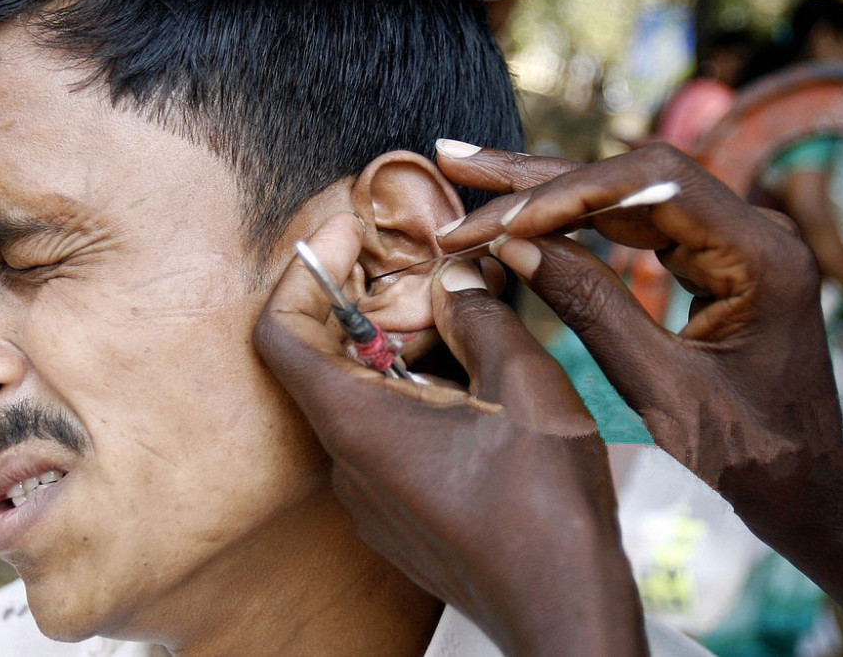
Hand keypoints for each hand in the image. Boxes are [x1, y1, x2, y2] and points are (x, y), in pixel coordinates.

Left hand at [254, 213, 646, 654]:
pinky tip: (463, 381)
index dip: (303, 272)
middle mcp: (345, 462)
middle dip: (359, 302)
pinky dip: (403, 392)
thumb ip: (479, 319)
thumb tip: (452, 280)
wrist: (563, 611)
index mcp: (358, 425)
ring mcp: (366, 495)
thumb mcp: (526, 388)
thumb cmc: (547, 507)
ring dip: (391, 348)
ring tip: (453, 316)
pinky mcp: (392, 513)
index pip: (280, 333)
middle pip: (319, 360)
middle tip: (415, 265)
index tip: (343, 231)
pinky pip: (378, 435)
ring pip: (354, 397)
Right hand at [436, 141, 842, 614]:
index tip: (497, 224)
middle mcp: (749, 231)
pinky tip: (524, 219)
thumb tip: (515, 246)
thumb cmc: (745, 451)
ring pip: (625, 195)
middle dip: (538, 175)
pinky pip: (633, 225)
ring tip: (473, 181)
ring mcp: (728, 242)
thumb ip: (590, 308)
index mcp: (758, 254)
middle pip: (630, 175)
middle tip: (459, 161)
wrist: (801, 486)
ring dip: (546, 191)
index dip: (564, 195)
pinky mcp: (708, 261)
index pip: (650, 185)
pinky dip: (572, 223)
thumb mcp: (658, 386)